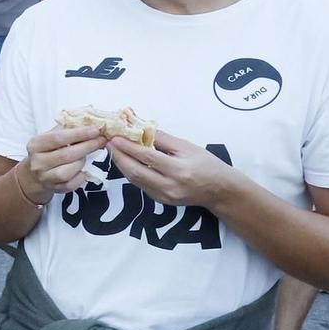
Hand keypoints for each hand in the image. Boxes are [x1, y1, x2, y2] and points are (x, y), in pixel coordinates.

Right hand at [21, 123, 109, 196]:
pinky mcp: (53, 189)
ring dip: (81, 162)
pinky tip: (83, 170)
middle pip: (66, 155)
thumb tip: (92, 123)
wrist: (35, 173)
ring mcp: (44, 177)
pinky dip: (80, 177)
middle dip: (87, 147)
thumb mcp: (52, 136)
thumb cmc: (49, 150)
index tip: (95, 130)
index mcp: (36, 144)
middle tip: (101, 140)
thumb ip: (68, 129)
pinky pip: (71, 184)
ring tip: (86, 156)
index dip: (79, 134)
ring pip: (67, 172)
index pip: (58, 138)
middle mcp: (37, 162)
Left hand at [106, 130, 239, 208]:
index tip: (115, 138)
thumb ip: (163, 139)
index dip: (128, 147)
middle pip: (135, 172)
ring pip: (135, 180)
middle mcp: (170, 186)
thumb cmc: (207, 164)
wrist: (220, 190)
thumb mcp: (187, 147)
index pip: (147, 157)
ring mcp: (164, 196)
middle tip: (108, 144)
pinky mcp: (161, 201)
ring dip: (121, 165)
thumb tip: (140, 128)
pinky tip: (126, 162)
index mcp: (179, 170)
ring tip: (113, 151)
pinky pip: (141, 186)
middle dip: (119, 157)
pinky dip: (131, 173)